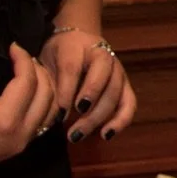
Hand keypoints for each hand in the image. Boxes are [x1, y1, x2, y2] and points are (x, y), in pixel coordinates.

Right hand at [0, 41, 58, 177]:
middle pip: (46, 96)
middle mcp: (18, 137)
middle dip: (39, 71)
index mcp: (4, 122)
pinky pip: (40, 124)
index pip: (28, 83)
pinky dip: (41, 103)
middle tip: (21, 55)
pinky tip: (27, 91)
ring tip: (27, 69)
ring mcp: (18, 147)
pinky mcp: (13, 151)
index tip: (12, 44)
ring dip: (44, 87)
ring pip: (48, 112)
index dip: (23, 59)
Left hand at [39, 26, 137, 145]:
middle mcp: (102, 54)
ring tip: (78, 135)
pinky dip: (120, 121)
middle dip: (86, 110)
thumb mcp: (47, 63)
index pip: (72, 67)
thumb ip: (50, 84)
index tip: (59, 114)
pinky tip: (105, 135)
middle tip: (70, 132)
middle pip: (100, 80)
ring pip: (115, 93)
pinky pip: (130, 103)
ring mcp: (117, 68)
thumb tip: (53, 115)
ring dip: (98, 118)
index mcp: (76, 45)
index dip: (66, 91)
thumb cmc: (58, 57)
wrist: (77, 42)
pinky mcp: (126, 83)